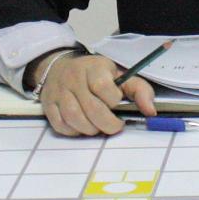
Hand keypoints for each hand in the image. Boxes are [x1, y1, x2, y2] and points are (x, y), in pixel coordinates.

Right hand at [36, 52, 155, 136]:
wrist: (59, 67)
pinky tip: (81, 127)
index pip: (103, 88)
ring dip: (90, 129)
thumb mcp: (119, 75)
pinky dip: (73, 131)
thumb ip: (139, 90)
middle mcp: (74, 78)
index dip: (114, 101)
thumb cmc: (95, 75)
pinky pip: (60, 125)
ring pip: (74, 118)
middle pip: (91, 108)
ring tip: (97, 127)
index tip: (118, 104)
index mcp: (94, 68)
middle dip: (107, 124)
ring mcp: (58, 92)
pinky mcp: (48, 105)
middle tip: (114, 126)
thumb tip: (151, 111)